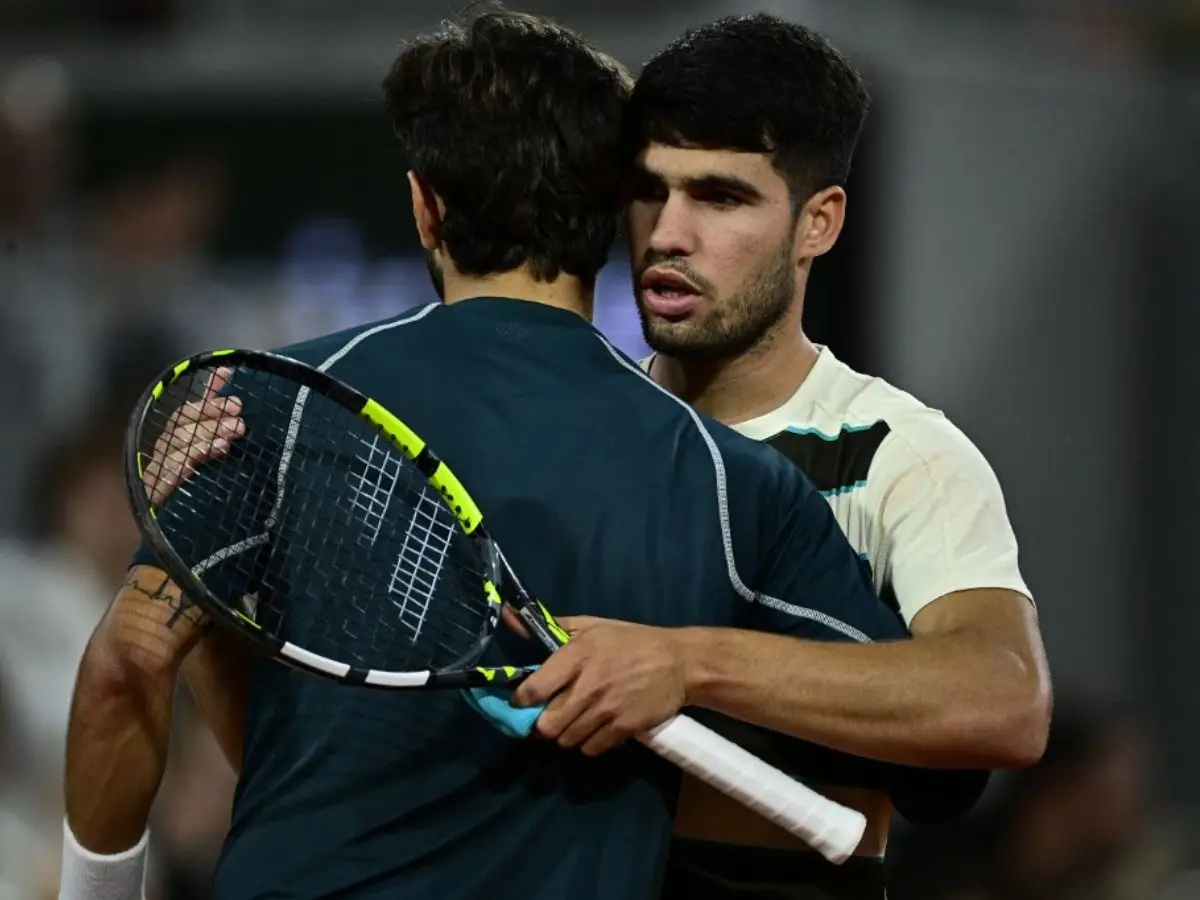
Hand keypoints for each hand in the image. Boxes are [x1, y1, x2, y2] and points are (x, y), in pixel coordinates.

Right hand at [143, 367, 244, 506]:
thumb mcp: (219, 465)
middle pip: (182, 421)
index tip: (226, 372)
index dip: (207, 389)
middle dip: (210, 412)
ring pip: (177, 441)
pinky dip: (189, 457)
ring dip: (204, 434)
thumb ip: (226, 439)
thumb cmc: (204, 498)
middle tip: (238, 412)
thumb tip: (246, 414)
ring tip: (231, 435)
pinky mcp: (155, 489)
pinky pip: (169, 468)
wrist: (183, 538)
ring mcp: (158, 468)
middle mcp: (167, 450)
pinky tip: (208, 455)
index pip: (191, 408)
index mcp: (181, 442)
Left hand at [510, 616, 687, 756]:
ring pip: (567, 739)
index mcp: (577, 654)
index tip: (523, 701)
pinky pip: (591, 748)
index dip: (522, 700)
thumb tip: (510, 616)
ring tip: (572, 723)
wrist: (679, 662)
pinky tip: (593, 730)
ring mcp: (607, 709)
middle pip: (547, 724)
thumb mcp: (592, 625)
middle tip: (548, 717)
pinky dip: (587, 744)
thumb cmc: (630, 641)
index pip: (534, 689)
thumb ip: (551, 626)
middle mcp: (589, 684)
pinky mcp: (624, 727)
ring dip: (565, 735)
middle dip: (543, 724)